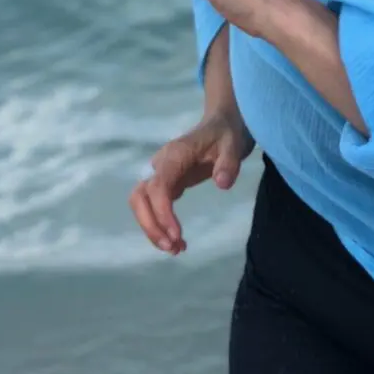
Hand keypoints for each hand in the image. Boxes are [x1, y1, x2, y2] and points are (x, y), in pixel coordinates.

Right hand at [128, 109, 254, 254]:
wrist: (222, 123)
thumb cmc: (227, 134)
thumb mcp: (234, 145)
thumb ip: (229, 163)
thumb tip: (222, 184)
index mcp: (175, 155)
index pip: (157, 187)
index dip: (162, 212)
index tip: (176, 233)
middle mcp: (161, 165)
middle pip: (139, 197)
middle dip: (150, 225)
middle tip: (172, 247)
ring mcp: (161, 174)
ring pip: (141, 204)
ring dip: (152, 229)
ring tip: (175, 249)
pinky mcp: (166, 183)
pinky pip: (153, 206)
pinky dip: (159, 225)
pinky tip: (177, 241)